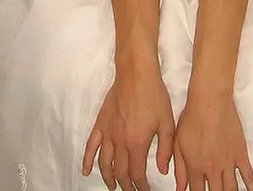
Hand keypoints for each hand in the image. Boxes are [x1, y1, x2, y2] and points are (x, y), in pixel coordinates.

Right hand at [83, 58, 175, 190]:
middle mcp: (120, 141)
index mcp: (137, 143)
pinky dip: (87, 160)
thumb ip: (165, 149)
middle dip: (126, 185)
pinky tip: (85, 170)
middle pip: (120, 172)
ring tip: (112, 187)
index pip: (137, 173)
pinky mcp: (100, 124)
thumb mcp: (167, 122)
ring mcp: (108, 133)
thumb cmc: (154, 95)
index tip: (145, 190)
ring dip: (108, 178)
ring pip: (104, 163)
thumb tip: (163, 169)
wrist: (137, 74)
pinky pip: (91, 146)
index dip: (141, 186)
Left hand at [173, 89, 252, 190]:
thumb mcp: (178, 143)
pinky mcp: (241, 154)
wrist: (210, 102)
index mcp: (195, 167)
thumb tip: (179, 187)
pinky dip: (251, 187)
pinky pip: (248, 175)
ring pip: (231, 189)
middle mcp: (212, 169)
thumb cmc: (192, 118)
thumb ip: (179, 169)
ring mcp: (228, 163)